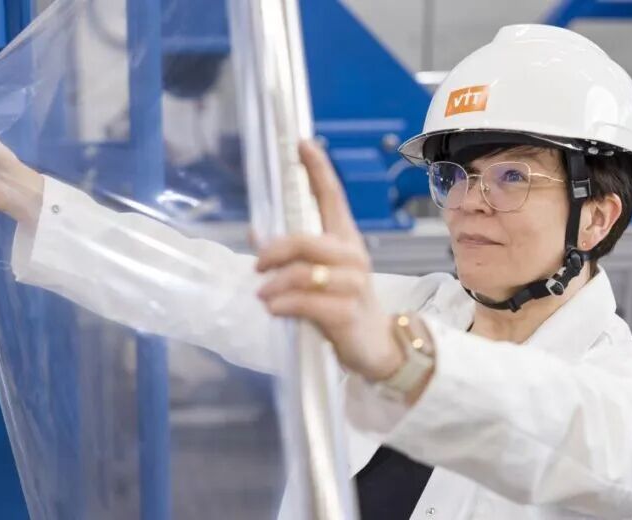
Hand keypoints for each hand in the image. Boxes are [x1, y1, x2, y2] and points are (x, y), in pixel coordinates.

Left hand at [256, 141, 404, 381]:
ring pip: (303, 273)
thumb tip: (256, 233)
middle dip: (274, 251)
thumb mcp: (319, 276)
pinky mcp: (346, 312)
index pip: (332, 197)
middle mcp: (352, 256)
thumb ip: (292, 255)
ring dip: (274, 284)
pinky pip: (305, 303)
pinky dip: (282, 305)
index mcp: (345, 239)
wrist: (375, 346)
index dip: (318, 169)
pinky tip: (274, 310)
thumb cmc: (342, 305)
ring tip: (263, 295)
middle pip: (306, 240)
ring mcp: (353, 284)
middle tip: (257, 266)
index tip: (302, 143)